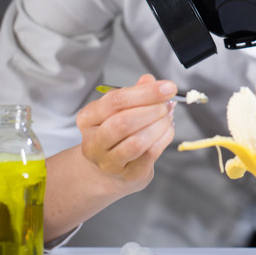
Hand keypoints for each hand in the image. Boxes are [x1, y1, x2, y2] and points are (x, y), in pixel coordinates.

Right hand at [76, 74, 176, 194]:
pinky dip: (163, 138)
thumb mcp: (121, 108)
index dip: (146, 93)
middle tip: (168, 104)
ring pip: (137, 142)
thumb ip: (135, 92)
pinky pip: (149, 154)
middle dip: (152, 110)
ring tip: (168, 116)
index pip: (115, 101)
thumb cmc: (117, 133)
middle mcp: (93, 142)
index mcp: (88, 118)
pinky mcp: (128, 174)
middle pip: (123, 123)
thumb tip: (149, 80)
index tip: (168, 87)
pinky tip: (167, 129)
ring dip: (159, 125)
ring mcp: (109, 161)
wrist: (111, 168)